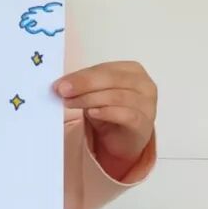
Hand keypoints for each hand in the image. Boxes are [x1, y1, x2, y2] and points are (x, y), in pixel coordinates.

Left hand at [55, 62, 156, 177]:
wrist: (125, 139)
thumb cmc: (111, 110)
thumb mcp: (95, 94)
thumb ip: (83, 86)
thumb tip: (61, 85)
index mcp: (132, 70)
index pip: (104, 69)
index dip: (81, 75)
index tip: (60, 83)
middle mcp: (144, 84)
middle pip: (112, 80)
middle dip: (84, 84)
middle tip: (63, 91)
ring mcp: (147, 104)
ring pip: (117, 96)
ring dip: (90, 99)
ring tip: (71, 103)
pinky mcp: (145, 123)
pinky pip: (126, 115)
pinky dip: (107, 112)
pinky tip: (92, 113)